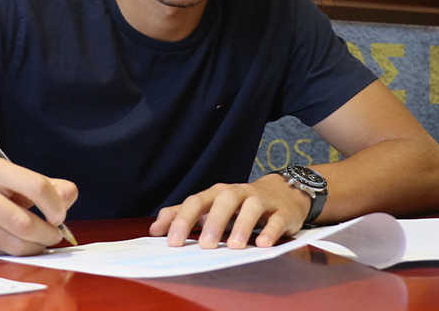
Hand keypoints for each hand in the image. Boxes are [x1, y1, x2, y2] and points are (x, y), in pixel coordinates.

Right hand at [0, 154, 77, 255]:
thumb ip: (48, 185)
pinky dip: (17, 252)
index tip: (60, 215)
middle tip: (54, 234)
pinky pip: (1, 253)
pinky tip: (17, 242)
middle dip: (47, 233)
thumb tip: (69, 195)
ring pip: (14, 243)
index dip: (55, 205)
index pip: (36, 186)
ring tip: (40, 240)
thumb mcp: (16, 179)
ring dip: (35, 246)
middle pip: (24, 222)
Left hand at [149, 173, 310, 248]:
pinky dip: (270, 231)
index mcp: (218, 193)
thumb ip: (183, 215)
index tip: (172, 242)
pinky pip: (276, 219)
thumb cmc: (240, 204)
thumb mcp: (211, 206)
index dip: (183, 220)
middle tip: (205, 246)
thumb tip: (155, 229)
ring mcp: (262, 200)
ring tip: (235, 246)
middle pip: (224, 200)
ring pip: (251, 206)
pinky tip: (263, 244)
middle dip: (214, 222)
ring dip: (243, 225)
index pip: (196, 201)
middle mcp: (238, 193)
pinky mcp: (282, 211)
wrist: (284, 192)